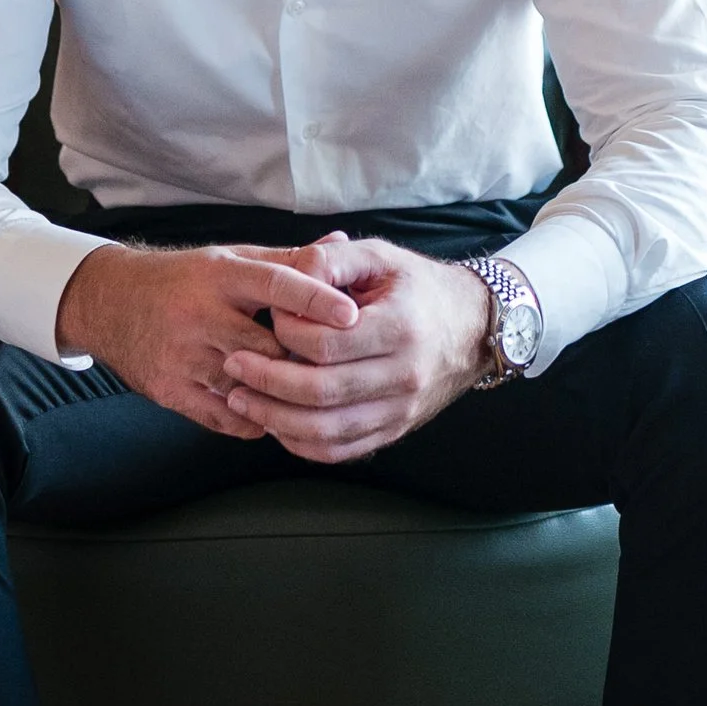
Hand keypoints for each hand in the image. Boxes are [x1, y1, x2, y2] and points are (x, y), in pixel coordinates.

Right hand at [55, 242, 361, 436]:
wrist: (111, 303)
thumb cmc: (186, 280)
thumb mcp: (231, 259)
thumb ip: (288, 259)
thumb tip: (340, 242)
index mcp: (219, 275)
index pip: (274, 284)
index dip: (315, 300)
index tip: (351, 315)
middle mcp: (198, 314)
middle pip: (266, 346)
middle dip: (301, 359)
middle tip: (334, 367)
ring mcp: (180, 355)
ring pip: (247, 386)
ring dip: (279, 394)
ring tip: (307, 395)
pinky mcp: (168, 389)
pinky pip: (224, 417)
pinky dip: (252, 418)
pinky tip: (267, 410)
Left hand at [217, 236, 495, 465]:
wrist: (474, 326)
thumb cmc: (419, 287)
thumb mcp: (380, 255)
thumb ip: (331, 259)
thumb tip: (289, 275)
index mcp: (400, 328)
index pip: (325, 344)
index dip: (285, 334)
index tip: (266, 319)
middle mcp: (404, 375)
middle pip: (320, 393)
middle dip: (266, 383)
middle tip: (233, 366)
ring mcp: (401, 409)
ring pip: (327, 431)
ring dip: (275, 420)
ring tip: (241, 400)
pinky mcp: (396, 429)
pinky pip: (342, 450)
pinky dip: (302, 444)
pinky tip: (275, 424)